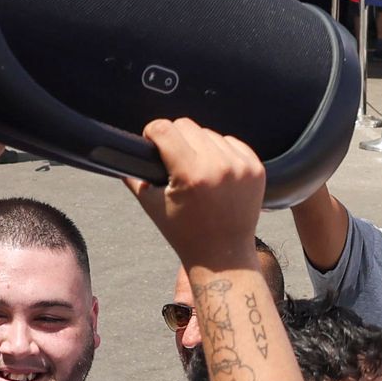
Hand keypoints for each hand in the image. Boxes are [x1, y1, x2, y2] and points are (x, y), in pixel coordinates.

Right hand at [132, 118, 268, 272]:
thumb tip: (125, 153)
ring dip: (199, 145)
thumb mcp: (152, 205)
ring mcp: (241, 166)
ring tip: (196, 170)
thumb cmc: (185, 233)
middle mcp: (219, 166)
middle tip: (173, 161)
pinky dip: (220, 151)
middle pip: (186, 125)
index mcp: (191, 175)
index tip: (151, 143)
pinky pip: (231, 142)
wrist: (223, 255)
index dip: (151, 133)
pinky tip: (215, 172)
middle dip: (174, 139)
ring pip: (209, 132)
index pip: (164, 129)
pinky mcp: (256, 168)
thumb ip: (134, 176)